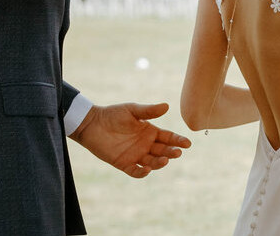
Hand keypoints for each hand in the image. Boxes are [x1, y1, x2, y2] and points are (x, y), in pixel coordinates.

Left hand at [70, 102, 190, 178]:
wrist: (92, 123)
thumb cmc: (113, 114)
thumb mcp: (132, 110)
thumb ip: (149, 111)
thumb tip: (167, 106)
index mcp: (150, 132)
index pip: (168, 138)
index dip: (178, 141)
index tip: (187, 143)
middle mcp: (146, 145)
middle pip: (163, 151)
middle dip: (171, 152)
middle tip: (178, 152)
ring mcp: (135, 155)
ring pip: (152, 163)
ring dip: (159, 163)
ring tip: (165, 160)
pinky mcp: (124, 163)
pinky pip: (135, 171)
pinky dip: (141, 173)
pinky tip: (146, 169)